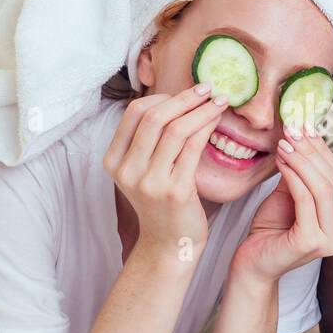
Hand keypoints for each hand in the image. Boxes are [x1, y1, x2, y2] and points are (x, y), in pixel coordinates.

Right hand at [103, 83, 226, 253]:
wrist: (170, 244)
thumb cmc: (162, 203)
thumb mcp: (143, 170)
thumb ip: (149, 140)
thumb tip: (177, 98)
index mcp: (114, 161)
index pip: (134, 113)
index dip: (162, 96)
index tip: (186, 92)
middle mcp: (127, 171)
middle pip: (154, 117)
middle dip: (185, 98)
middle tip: (207, 88)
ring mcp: (150, 182)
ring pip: (176, 129)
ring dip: (201, 109)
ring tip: (219, 101)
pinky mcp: (175, 191)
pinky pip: (192, 147)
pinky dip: (206, 127)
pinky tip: (217, 120)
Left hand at [230, 125, 332, 284]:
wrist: (254, 261)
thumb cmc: (273, 228)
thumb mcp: (293, 192)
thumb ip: (304, 170)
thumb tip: (305, 131)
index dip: (323, 150)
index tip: (304, 126)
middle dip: (311, 152)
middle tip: (292, 131)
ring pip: (322, 188)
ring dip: (301, 161)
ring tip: (284, 144)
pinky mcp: (314, 242)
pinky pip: (305, 199)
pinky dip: (293, 176)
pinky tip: (280, 161)